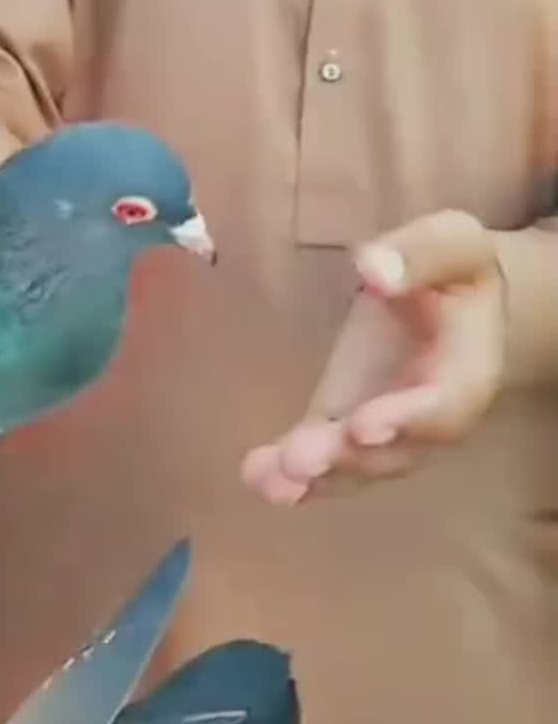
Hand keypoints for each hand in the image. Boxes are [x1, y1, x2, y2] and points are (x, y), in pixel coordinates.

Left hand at [242, 210, 505, 503]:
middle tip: (301, 459)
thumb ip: (421, 255)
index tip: (364, 425)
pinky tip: (255, 475)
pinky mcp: (344, 426)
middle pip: (396, 451)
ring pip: (357, 466)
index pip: (446, 406)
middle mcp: (430, 416)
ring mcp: (386, 428)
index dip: (409, 420)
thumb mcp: (453, 243)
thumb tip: (375, 270)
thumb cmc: (455, 269)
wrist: (453, 301)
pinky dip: (289, 472)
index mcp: (468, 369)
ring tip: (270, 480)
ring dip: (314, 475)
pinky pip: (323, 456)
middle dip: (347, 458)